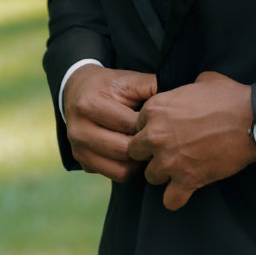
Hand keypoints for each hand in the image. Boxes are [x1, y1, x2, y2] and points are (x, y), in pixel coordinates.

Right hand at [64, 66, 156, 181]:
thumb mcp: (129, 79)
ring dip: (138, 162)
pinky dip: (127, 167)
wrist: (77, 91)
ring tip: (146, 147)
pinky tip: (133, 153)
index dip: (149, 125)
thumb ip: (152, 87)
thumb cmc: (110, 86)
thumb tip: (178, 100)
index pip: (128, 125)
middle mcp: (78, 130)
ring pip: (120, 170)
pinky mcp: (81, 162)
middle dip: (145, 146)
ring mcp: (78, 149)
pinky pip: (113, 175)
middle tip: (157, 138)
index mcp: (89, 105)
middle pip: (124, 150)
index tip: (160, 121)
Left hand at [127, 70, 255, 210]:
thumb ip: (184, 90)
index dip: (151, 128)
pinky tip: (185, 190)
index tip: (165, 131)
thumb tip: (186, 92)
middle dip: (149, 152)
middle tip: (168, 151)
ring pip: (150, 176)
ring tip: (179, 169)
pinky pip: (170, 200)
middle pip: (136, 151)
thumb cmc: (230, 98)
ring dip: (163, 174)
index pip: (137, 124)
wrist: (252, 120)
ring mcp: (169, 160)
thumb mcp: (202, 81)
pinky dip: (177, 198)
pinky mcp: (187, 180)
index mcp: (156, 109)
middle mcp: (156, 135)